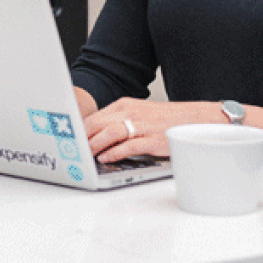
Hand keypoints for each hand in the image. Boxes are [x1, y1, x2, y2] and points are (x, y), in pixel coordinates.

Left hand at [84, 98, 212, 163]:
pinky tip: (106, 158)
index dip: (80, 129)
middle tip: (74, 148)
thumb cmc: (163, 120)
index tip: (70, 138)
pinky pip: (128, 146)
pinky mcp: (152, 139)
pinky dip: (114, 152)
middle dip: (83, 137)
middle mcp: (131, 112)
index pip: (95, 116)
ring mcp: (142, 125)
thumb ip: (116, 121)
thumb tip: (94, 135)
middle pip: (98, 123)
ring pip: (110, 132)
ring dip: (95, 144)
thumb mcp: (137, 113)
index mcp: (125, 104)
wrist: (192, 120)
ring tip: (87, 154)